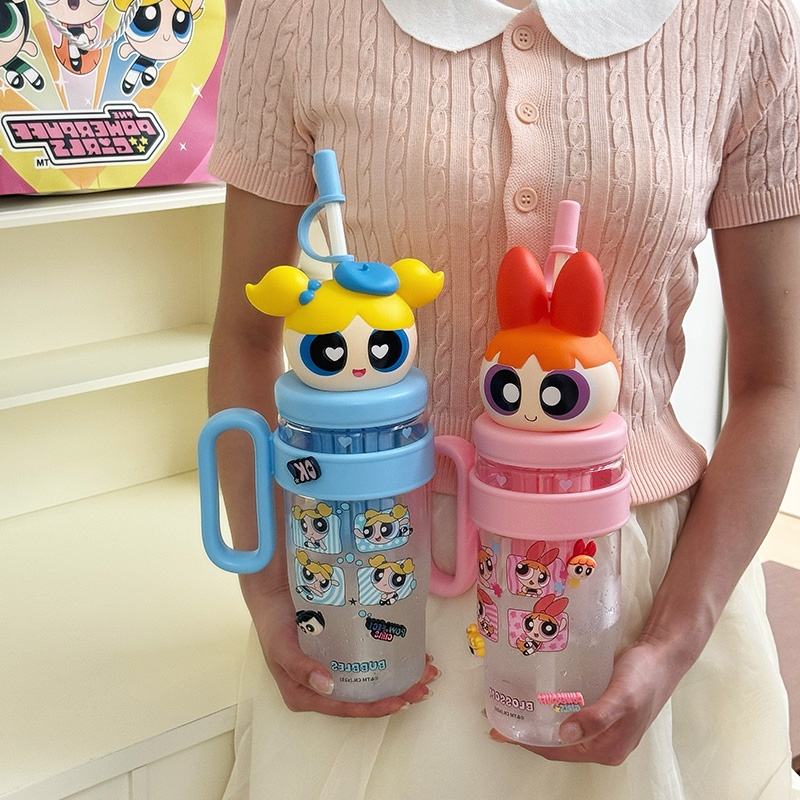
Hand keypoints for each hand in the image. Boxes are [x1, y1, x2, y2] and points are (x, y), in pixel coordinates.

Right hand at [252, 583, 437, 716]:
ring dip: (398, 678)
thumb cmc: (273, 625)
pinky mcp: (341, 649)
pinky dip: (389, 658)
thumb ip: (299, 668)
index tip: (402, 701)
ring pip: (370, 680)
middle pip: (363, 697)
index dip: (375, 708)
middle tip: (425, 685)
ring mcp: (334, 667)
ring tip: (425, 670)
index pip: (347, 707)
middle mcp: (323, 686)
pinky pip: (368, 659)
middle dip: (396, 693)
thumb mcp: (281, 648)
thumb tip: (327, 687)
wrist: (273, 591)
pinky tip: (410, 652)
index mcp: (307, 695)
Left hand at [490, 638, 688, 764]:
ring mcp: (603, 727)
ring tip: (511, 705)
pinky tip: (537, 696)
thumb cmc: (643, 676)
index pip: (557, 752)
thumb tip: (564, 734)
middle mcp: (603, 743)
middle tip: (497, 715)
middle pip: (557, 744)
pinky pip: (569, 714)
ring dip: (538, 721)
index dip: (528, 742)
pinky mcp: (601, 708)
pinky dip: (551, 709)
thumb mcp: (621, 697)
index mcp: (607, 749)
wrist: (664, 655)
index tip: (500, 730)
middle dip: (528, 733)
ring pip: (561, 729)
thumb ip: (596, 717)